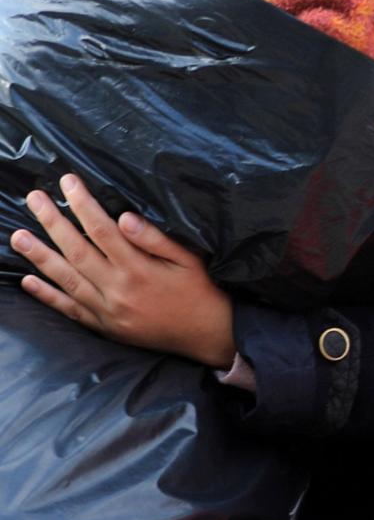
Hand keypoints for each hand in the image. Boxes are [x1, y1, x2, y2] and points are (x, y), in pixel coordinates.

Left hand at [9, 175, 235, 367]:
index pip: (102, 231)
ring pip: (67, 280)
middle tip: (34, 199)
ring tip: (18, 236)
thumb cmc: (203, 292)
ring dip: (40, 257)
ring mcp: (109, 311)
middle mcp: (119, 290)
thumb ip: (157, 239)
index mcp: (139, 270)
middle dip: (53, 222)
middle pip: (77, 251)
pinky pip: (71, 310)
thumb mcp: (190, 261)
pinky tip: (29, 282)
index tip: (68, 182)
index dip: (82, 205)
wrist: (209, 337)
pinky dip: (48, 296)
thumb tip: (124, 218)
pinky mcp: (106, 326)